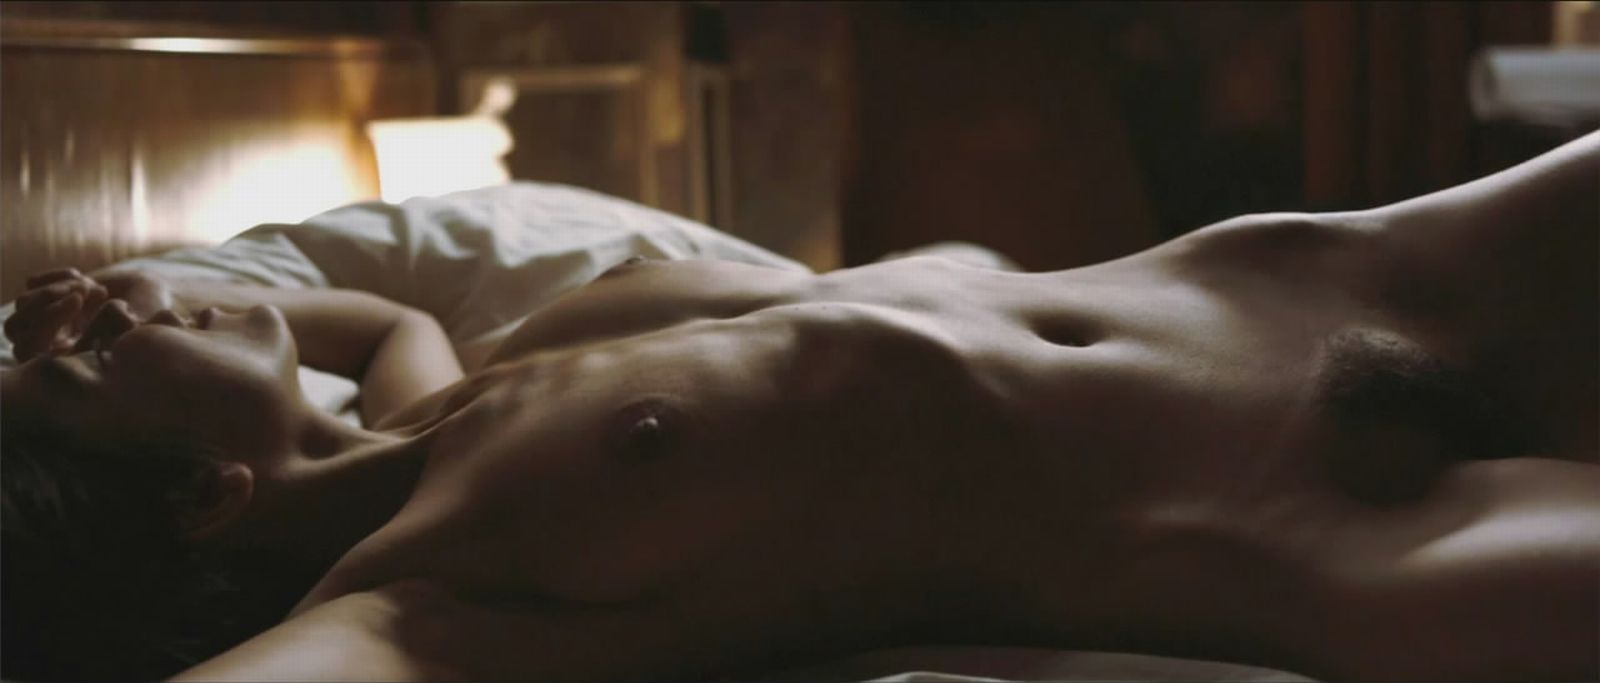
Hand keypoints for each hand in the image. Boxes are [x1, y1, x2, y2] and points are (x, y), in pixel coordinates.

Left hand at [5, 268, 186, 360]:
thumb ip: (118, 334)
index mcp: (65, 362)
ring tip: (93, 286)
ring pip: (23, 303)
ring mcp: (48, 320)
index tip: (78, 300)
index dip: (46, 322)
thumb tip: (101, 333)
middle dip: (46, 303)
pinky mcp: (50, 297)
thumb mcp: (140, 329)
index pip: (28, 348)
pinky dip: (56, 275)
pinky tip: (84, 277)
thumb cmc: (153, 319)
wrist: (155, 297)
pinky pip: (32, 283)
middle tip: (83, 290)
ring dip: (57, 288)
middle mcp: (51, 344)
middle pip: (15, 327)